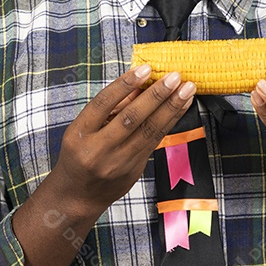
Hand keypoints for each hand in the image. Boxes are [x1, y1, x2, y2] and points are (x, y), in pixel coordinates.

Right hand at [50, 64, 195, 217]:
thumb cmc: (79, 155)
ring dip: (171, 108)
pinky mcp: (134, 170)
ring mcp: (118, 162)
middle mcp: (98, 149)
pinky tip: (180, 107)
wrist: (78, 196)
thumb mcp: (84, 128)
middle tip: (175, 77)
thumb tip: (140, 83)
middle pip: (131, 118)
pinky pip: (155, 142)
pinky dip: (170, 121)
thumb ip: (112, 107)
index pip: (103, 103)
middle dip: (156, 95)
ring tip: (187, 89)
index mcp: (80, 134)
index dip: (125, 84)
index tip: (145, 68)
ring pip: (149, 131)